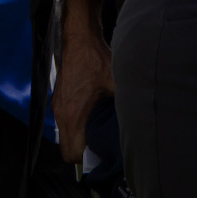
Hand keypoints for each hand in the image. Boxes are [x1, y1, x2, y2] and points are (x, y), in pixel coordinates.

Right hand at [52, 19, 113, 162]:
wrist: (80, 38)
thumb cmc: (95, 59)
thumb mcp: (116, 84)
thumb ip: (125, 105)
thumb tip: (139, 121)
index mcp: (74, 114)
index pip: (72, 153)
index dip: (86, 159)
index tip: (100, 154)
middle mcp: (61, 113)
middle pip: (66, 149)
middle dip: (82, 153)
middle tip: (100, 146)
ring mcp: (58, 106)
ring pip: (64, 136)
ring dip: (78, 138)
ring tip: (97, 131)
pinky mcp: (58, 99)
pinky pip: (64, 122)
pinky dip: (75, 125)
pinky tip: (91, 116)